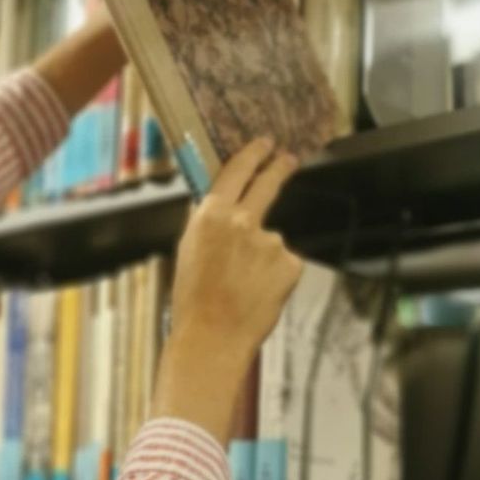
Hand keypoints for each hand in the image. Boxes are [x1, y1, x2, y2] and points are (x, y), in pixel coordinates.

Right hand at [171, 137, 303, 349]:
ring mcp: (270, 240)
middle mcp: (241, 220)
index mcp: (210, 214)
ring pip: (272, 240)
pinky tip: (259, 291)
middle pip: (267, 185)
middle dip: (279, 168)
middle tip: (288, 159)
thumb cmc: (193, 298)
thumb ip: (209, 224)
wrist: (212, 335)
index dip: (252, 155)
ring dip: (264, 256)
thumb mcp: (189, 250)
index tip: (264, 144)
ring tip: (245, 284)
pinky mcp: (290, 263)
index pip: (236, 172)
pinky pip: (285, 263)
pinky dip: (276, 275)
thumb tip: (222, 209)